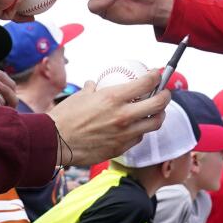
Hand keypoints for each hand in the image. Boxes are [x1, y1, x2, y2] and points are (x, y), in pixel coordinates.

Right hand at [48, 71, 169, 164]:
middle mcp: (124, 116)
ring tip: (155, 111)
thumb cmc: (66, 117)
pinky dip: (140, 130)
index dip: (156, 76)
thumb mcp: (81, 95)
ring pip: (154, 124)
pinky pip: (139, 137)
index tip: (158, 74)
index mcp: (114, 98)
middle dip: (166, 96)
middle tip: (164, 93)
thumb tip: (96, 84)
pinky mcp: (121, 148)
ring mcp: (124, 134)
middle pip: (159, 105)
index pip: (147, 83)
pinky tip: (135, 126)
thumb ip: (94, 88)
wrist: (56, 141)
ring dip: (158, 115)